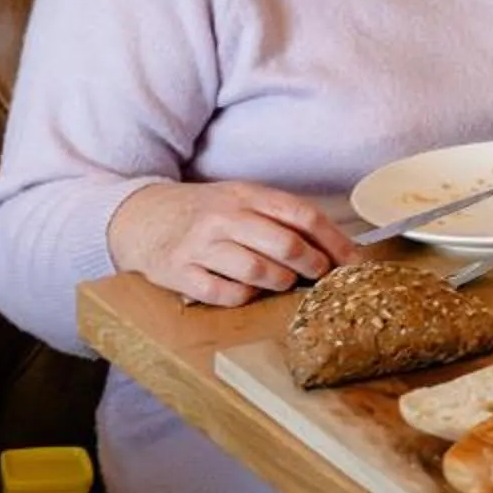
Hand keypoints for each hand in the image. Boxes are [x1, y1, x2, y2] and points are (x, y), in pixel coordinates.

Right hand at [108, 179, 355, 306]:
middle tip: (319, 274)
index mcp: (246, 195)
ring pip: (258, 271)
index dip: (333, 240)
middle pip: (285, 244)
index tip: (352, 260)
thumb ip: (281, 217)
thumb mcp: (241, 199)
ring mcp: (200, 246)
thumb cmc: (203, 212)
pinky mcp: (180, 273)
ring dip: (279, 282)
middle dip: (312, 264)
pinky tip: (246, 290)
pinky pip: (225, 294)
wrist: (139, 216)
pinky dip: (244, 296)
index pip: (302, 215)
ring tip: (281, 281)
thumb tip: (335, 247)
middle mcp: (223, 218)